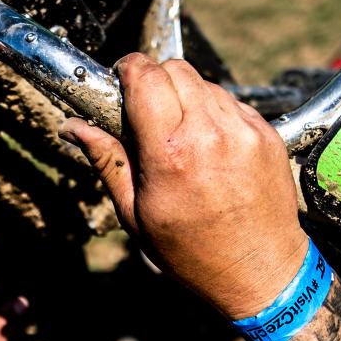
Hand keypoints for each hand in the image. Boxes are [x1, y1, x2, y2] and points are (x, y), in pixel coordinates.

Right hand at [63, 55, 306, 318]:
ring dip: (185, 96)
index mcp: (170, 153)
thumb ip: (107, 161)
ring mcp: (244, 131)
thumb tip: (73, 127)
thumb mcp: (135, 214)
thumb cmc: (192, 252)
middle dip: (154, 81)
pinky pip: (231, 102)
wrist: (259, 272)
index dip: (128, 70)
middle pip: (174, 68)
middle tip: (147, 112)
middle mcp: (210, 133)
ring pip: (204, 82)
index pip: (145, 75)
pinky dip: (214, 113)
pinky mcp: (266, 133)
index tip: (121, 83)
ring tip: (181, 136)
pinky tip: (210, 147)